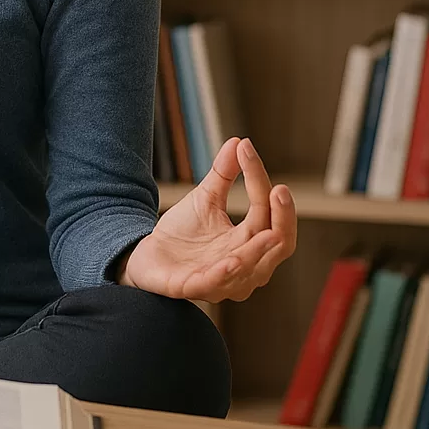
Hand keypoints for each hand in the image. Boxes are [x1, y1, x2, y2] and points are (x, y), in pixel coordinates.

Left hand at [119, 137, 296, 302]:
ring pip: (252, 269)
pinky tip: (232, 261)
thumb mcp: (205, 199)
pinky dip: (226, 274)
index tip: (247, 150)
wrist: (146, 256)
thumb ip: (223, 175)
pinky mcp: (194, 288)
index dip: (260, 182)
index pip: (267, 212)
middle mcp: (245, 265)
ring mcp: (223, 280)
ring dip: (260, 251)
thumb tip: (238, 141)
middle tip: (278, 190)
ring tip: (269, 232)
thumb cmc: (182, 233)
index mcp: (250, 242)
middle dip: (282, 219)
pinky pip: (215, 284)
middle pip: (277, 245)